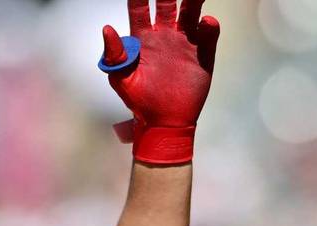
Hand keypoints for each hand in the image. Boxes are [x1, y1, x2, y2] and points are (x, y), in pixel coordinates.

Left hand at [100, 0, 219, 163]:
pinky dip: (209, 26)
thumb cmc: (139, 101)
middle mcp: (164, 36)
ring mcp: (184, 43)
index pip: (139, 10)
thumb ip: (115, 54)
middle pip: (167, 5)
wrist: (164, 122)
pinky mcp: (202, 54)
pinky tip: (206, 23)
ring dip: (193, 1)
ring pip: (191, 13)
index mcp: (142, 39)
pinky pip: (208, 34)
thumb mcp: (121, 79)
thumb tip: (106, 29)